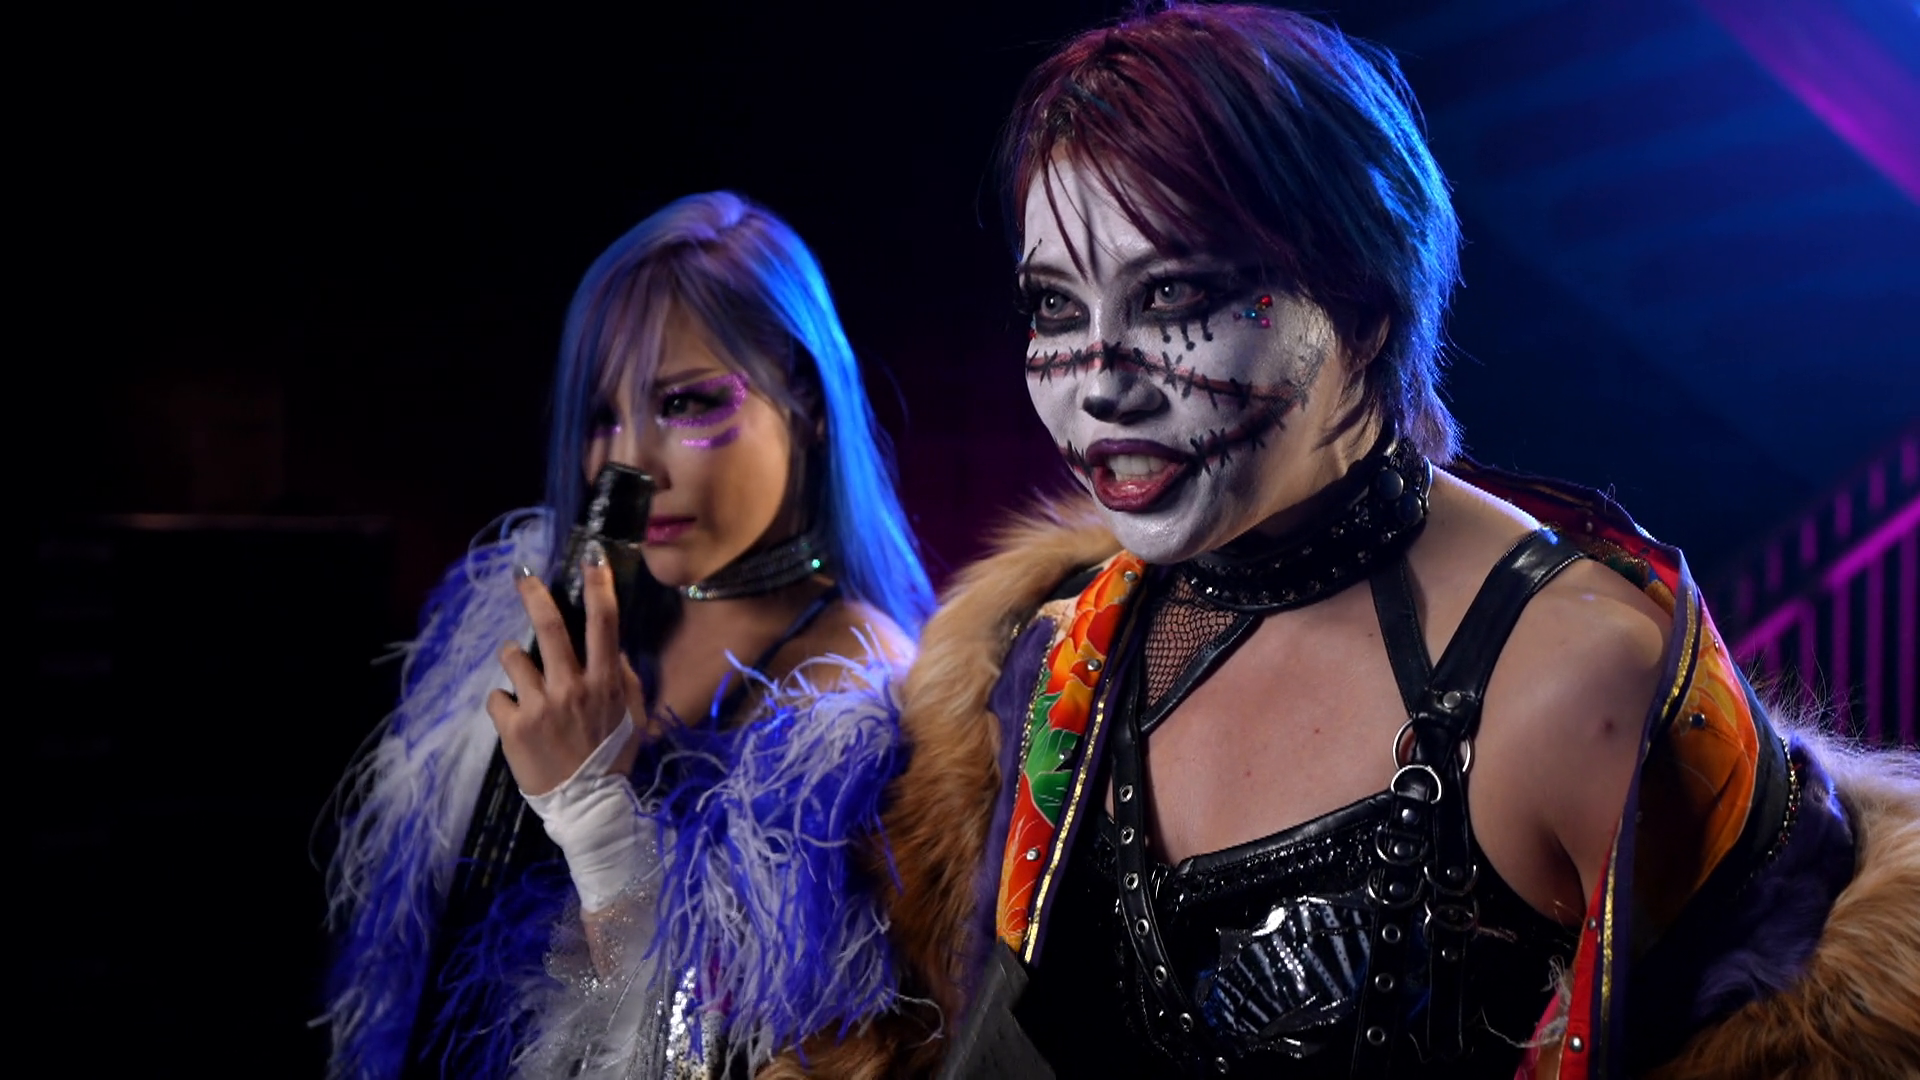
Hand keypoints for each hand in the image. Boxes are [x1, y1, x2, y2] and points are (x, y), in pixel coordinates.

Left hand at [488, 542, 649, 795]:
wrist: (586, 806)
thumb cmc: (612, 759)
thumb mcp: (632, 719)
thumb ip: (623, 680)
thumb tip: (611, 649)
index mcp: (605, 683)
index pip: (605, 624)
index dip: (599, 587)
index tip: (592, 558)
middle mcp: (572, 687)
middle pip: (549, 627)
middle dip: (534, 594)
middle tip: (522, 576)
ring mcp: (540, 706)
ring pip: (513, 658)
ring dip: (513, 660)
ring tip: (521, 677)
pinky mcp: (513, 726)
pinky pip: (497, 697)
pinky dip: (504, 704)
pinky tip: (516, 720)